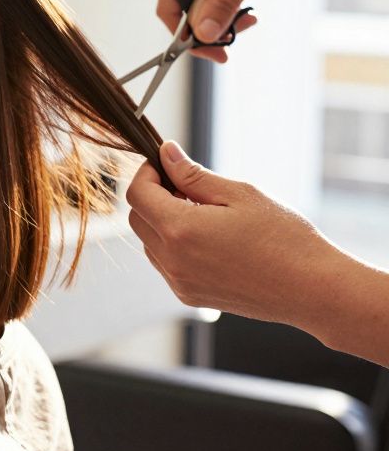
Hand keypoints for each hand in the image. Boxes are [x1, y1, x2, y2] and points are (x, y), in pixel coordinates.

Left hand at [125, 141, 342, 327]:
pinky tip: (208, 238)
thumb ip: (193, 175)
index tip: (165, 164)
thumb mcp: (240, 194)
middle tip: (186, 186)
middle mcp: (172, 260)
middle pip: (137, 220)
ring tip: (203, 213)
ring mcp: (179, 282)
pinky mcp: (189, 296)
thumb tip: (166, 154)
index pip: (137, 195)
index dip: (147, 173)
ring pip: (149, 243)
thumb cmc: (284, 238)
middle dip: (152, 197)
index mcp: (180, 230)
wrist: (313, 289)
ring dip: (162, 222)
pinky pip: (165, 264)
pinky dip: (173, 246)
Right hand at [158, 0, 320, 61]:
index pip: (169, 6)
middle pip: (181, 6)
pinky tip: (242, 6)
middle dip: (207, 26)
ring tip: (246, 20)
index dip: (188, 34)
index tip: (213, 51)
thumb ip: (224, 5)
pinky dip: (222, 3)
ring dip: (217, 16)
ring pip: (195, 1)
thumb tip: (203, 35)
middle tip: (235, 38)